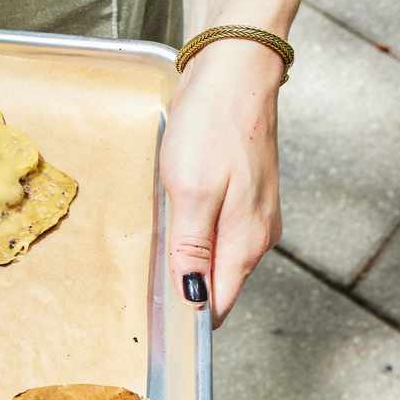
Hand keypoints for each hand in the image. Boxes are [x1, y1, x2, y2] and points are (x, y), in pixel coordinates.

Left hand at [160, 39, 283, 325]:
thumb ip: (192, 249)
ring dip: (187, 267)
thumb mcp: (192, 192)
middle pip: (217, 285)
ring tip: (154, 270)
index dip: (187, 321)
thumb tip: (194, 299)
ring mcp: (253, 214)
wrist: (235, 70)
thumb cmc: (212, 127)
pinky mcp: (244, 194)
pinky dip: (195, 240)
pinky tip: (173, 231)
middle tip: (143, 303)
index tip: (155, 329)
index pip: (216, 304)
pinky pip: (217, 233)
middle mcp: (256, 235)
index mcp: (244, 242)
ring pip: (217, 259)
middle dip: (184, 297)